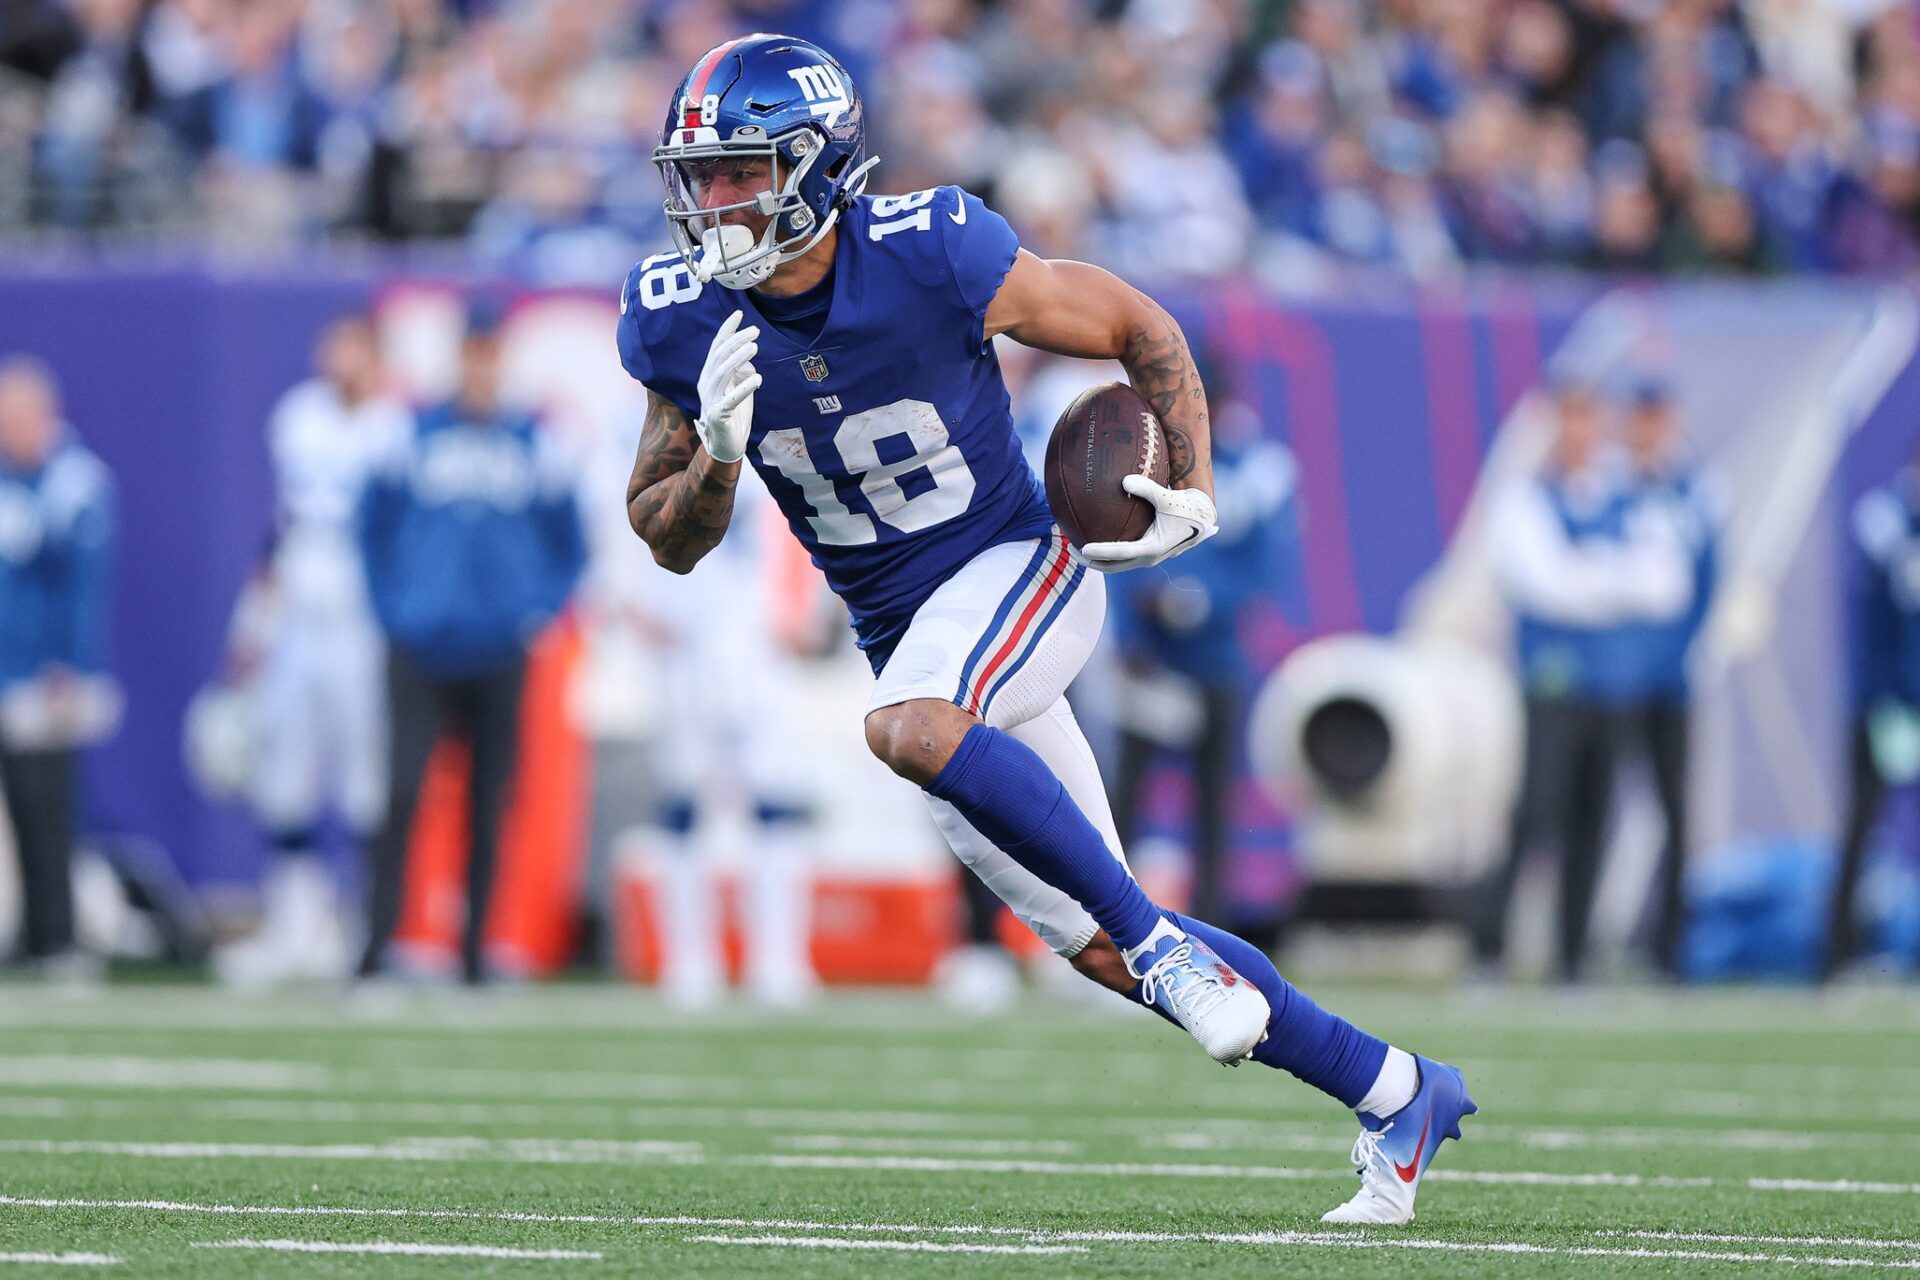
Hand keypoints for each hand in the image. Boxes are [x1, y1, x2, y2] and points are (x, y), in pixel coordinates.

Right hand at [694, 309, 759, 463]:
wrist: (727, 446)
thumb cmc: (734, 416)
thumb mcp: (740, 389)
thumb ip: (742, 373)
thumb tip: (749, 361)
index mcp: (710, 375)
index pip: (716, 347)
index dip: (727, 330)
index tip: (739, 314)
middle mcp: (707, 384)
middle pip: (719, 357)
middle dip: (737, 341)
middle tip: (755, 331)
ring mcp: (710, 399)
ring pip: (722, 373)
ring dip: (738, 358)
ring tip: (754, 347)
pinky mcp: (718, 415)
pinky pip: (730, 399)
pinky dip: (743, 388)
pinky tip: (758, 378)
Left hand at [1079, 475, 1218, 572]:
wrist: (1204, 517)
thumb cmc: (1187, 506)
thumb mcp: (1168, 497)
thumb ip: (1148, 489)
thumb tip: (1125, 480)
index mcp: (1152, 549)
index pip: (1119, 554)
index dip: (1099, 552)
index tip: (1081, 548)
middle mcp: (1148, 557)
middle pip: (1112, 566)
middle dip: (1090, 560)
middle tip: (1070, 549)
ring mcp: (1147, 557)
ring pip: (1116, 564)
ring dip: (1097, 558)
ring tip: (1076, 546)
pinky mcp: (1148, 551)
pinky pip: (1123, 555)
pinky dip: (1108, 551)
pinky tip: (1096, 535)